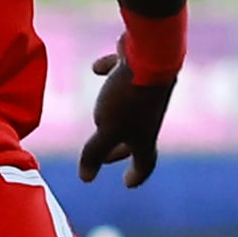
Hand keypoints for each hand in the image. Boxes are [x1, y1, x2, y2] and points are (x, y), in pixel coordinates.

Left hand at [77, 51, 174, 187]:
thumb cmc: (128, 97)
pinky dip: (110, 73)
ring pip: (131, 109)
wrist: (151, 53)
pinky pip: (123, 74)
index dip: (136, 175)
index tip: (127, 183)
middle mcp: (150, 115)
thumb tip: (86, 178)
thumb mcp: (106, 129)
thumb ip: (94, 153)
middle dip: (118, 150)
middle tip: (104, 158)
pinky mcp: (139, 68)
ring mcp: (147, 91)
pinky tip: (97, 69)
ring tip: (99, 119)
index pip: (144, 163)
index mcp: (145, 136)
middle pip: (135, 138)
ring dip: (116, 117)